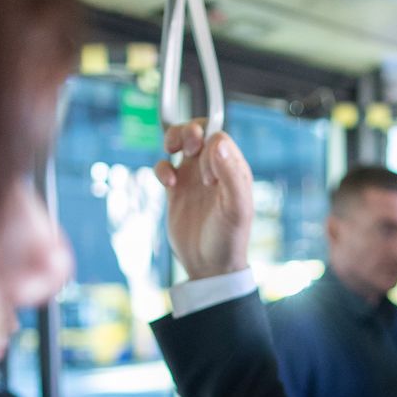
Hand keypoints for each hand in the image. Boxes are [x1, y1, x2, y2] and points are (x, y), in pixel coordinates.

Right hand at [153, 119, 253, 279]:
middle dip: (190, 130)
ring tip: (171, 149)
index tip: (208, 180)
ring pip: (181, 142)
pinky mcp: (176, 190)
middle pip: (200, 131)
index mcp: (233, 169)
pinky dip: (162, 168)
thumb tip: (218, 142)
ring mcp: (194, 178)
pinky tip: (168, 183)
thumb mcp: (235, 208)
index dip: (210, 148)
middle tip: (188, 146)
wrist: (208, 266)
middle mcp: (214, 169)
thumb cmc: (228, 239)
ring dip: (174, 138)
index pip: (219, 138)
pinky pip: (165, 166)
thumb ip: (230, 175)